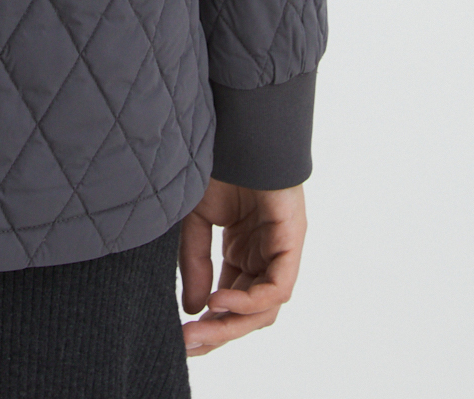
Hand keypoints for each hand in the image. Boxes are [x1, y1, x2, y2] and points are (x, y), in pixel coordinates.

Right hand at [178, 179, 304, 356]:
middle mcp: (264, 256)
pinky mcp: (292, 242)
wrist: (234, 130)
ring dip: (232, 324)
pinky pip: (276, 288)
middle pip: (249, 312)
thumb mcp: (195, 221)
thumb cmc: (218, 164)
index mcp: (243, 251)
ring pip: (264, 308)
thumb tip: (193, 309)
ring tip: (201, 328)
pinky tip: (218, 299)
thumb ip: (195, 263)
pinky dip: (249, 301)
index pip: (231, 301)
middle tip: (190, 343)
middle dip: (219, 332)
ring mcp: (280, 251)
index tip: (182, 337)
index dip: (209, 323)